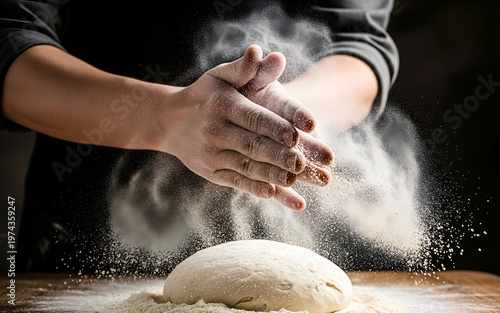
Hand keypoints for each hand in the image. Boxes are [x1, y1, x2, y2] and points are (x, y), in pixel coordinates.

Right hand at [157, 45, 332, 209]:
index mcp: (222, 106)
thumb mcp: (219, 76)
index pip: (254, 118)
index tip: (298, 134)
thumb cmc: (203, 94)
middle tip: (302, 163)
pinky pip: (236, 181)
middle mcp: (215, 131)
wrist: (168, 121)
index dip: (276, 127)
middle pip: (252, 145)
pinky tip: (273, 193)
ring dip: (271, 175)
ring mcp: (211, 154)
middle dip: (279, 155)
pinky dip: (255, 188)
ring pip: (246, 166)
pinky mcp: (211, 171)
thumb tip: (260, 51)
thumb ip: (244, 68)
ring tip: (293, 181)